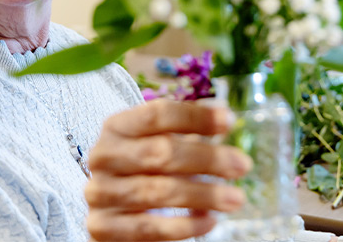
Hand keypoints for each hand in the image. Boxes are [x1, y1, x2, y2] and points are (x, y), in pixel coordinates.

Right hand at [85, 99, 251, 240]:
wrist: (111, 208)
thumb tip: (222, 114)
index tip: (230, 122)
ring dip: (202, 195)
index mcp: (117, 126)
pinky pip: (148, 228)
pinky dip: (183, 226)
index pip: (157, 115)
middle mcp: (103, 156)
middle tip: (242, 165)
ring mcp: (100, 192)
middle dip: (207, 159)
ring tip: (235, 198)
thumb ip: (186, 127)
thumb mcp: (157, 140)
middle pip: (159, 152)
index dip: (195, 117)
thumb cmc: (142, 167)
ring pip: (156, 191)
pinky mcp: (102, 227)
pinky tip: (209, 221)